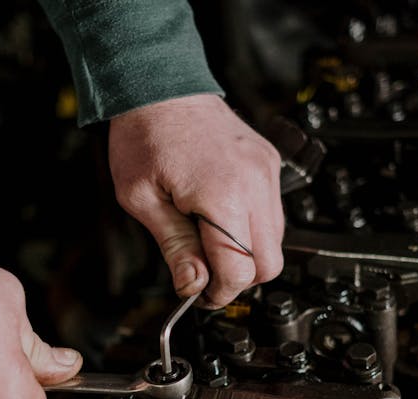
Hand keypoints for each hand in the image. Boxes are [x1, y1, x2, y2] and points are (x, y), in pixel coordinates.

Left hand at [109, 94, 284, 306]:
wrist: (161, 84)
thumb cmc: (145, 135)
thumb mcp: (141, 200)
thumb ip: (173, 247)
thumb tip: (193, 286)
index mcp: (223, 197)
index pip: (240, 271)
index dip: (220, 293)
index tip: (200, 295)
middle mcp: (255, 185)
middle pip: (269, 264)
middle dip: (238, 278)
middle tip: (206, 274)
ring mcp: (266, 173)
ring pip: (276, 241)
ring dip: (246, 253)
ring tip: (208, 241)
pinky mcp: (269, 164)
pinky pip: (272, 213)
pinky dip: (252, 227)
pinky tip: (220, 216)